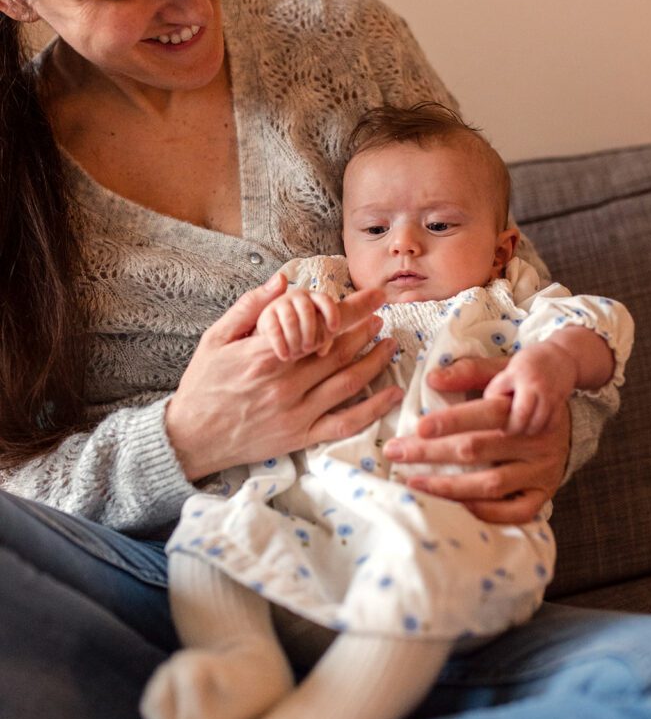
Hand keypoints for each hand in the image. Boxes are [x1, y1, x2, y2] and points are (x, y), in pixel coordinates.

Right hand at [165, 274, 402, 481]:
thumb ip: (249, 308)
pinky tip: (392, 394)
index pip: (320, 325)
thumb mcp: (215, 339)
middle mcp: (286, 383)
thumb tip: (282, 281)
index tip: (372, 298)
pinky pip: (344, 423)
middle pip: (338, 351)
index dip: (352, 310)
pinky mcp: (300, 436)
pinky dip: (373, 409)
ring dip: (374, 361)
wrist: (191, 438)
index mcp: (266, 356)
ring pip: (348, 383)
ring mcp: (296, 412)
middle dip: (366, 331)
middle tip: (381, 317)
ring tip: (389, 345)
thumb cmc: (203, 385)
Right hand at [257, 289, 340, 360]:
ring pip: (290, 320)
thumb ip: (324, 339)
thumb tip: (322, 351)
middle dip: (310, 331)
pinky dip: (280, 344)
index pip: (325, 300)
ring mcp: (281, 303)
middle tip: (309, 348)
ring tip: (296, 354)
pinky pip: (274, 329)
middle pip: (307, 310)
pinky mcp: (267, 314)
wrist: (276, 329)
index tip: (334, 329)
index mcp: (314, 299)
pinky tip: (284, 356)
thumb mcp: (316, 332)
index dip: (331, 313)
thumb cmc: (303, 331)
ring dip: (295, 339)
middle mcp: (298, 297)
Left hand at [383, 356, 569, 523]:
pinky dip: (484, 512)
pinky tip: (454, 506)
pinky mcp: (544, 493)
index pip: (483, 414)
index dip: (449, 421)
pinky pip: (515, 512)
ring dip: (448, 487)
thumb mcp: (501, 372)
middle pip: (478, 449)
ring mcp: (541, 470)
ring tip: (414, 483)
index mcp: (522, 407)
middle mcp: (534, 440)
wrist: (571, 415)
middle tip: (396, 453)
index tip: (417, 428)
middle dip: (431, 453)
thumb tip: (432, 379)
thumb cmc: (520, 393)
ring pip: (491, 485)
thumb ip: (468, 372)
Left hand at [483, 344, 577, 435]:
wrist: (561, 355)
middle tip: (506, 430)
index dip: (490, 408)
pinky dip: (542, 429)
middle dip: (511, 428)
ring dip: (526, 430)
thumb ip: (501, 386)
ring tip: (521, 427)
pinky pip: (551, 424)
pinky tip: (536, 425)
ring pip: (537, 423)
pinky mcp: (560, 402)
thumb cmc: (530, 363)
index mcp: (516, 374)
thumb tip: (489, 407)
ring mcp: (549, 394)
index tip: (492, 415)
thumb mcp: (511, 368)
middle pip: (521, 415)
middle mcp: (533, 384)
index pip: (497, 393)